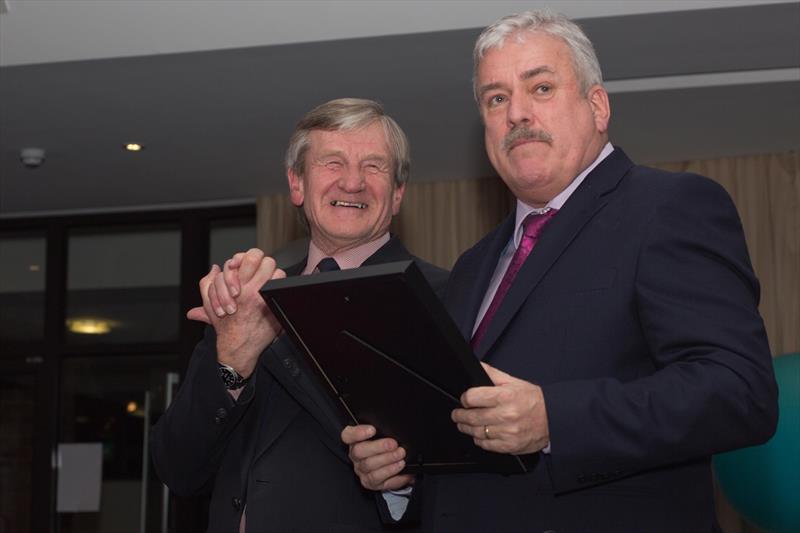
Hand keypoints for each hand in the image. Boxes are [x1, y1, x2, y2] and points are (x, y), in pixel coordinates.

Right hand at [187, 248, 285, 376]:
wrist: (238, 347)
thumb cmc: (225, 326)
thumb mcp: (209, 304)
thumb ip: (208, 283)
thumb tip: (215, 268)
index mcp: (237, 288)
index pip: (250, 257)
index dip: (247, 257)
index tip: (243, 266)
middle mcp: (252, 291)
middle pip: (266, 261)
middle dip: (262, 264)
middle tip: (257, 272)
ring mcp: (266, 299)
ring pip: (277, 273)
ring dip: (271, 276)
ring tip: (264, 283)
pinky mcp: (275, 307)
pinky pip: (281, 289)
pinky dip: (277, 288)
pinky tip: (270, 293)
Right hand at [341, 425, 413, 491]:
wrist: (393, 465)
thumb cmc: (385, 446)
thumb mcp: (383, 435)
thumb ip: (382, 430)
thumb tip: (393, 426)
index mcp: (355, 441)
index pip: (348, 436)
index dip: (357, 433)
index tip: (372, 429)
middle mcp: (356, 457)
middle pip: (359, 452)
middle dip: (378, 447)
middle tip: (393, 444)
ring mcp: (362, 471)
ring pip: (370, 467)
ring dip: (387, 460)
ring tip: (400, 456)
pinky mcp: (371, 483)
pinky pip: (380, 481)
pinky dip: (393, 475)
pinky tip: (401, 468)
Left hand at [451, 362, 548, 454]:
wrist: (554, 419)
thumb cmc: (533, 400)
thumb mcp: (513, 381)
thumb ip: (492, 374)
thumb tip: (476, 366)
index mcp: (505, 396)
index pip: (472, 397)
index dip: (465, 398)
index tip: (464, 400)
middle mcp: (505, 415)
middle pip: (471, 417)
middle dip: (459, 416)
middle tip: (456, 414)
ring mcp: (507, 432)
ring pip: (476, 432)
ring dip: (466, 428)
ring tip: (464, 424)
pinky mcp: (509, 446)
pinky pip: (486, 445)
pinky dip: (479, 440)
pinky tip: (479, 435)